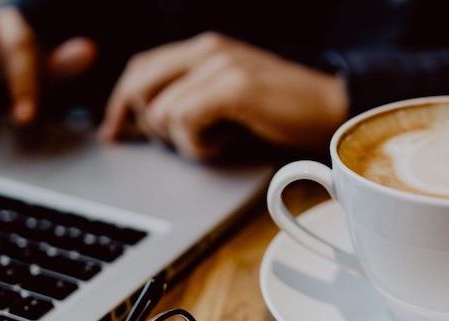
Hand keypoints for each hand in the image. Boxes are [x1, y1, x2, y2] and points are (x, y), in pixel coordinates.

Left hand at [100, 32, 347, 159]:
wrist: (335, 111)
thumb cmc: (284, 114)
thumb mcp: (229, 100)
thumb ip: (192, 97)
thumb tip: (144, 122)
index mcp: (204, 49)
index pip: (140, 69)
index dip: (119, 104)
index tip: (114, 134)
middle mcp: (207, 50)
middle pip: (138, 87)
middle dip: (149, 126)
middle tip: (186, 141)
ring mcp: (220, 65)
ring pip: (161, 111)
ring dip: (184, 141)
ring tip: (220, 139)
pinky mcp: (232, 87)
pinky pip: (184, 121)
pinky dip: (199, 144)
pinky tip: (225, 143)